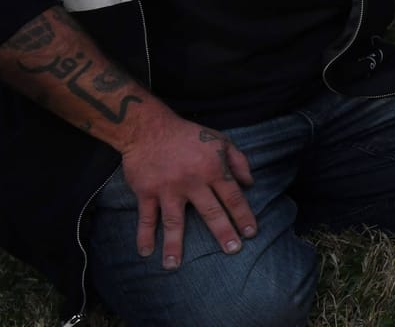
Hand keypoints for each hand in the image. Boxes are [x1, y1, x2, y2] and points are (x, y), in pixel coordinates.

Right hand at [118, 113, 256, 270]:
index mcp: (213, 169)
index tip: (250, 233)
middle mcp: (192, 182)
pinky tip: (145, 252)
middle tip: (232, 251)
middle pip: (211, 212)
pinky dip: (144, 235)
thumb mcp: (220, 140)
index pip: (232, 197)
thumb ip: (238, 161)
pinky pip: (146, 217)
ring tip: (174, 266)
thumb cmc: (188, 135)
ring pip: (174, 221)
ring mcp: (168, 189)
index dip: (243, 215)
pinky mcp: (147, 192)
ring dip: (174, 245)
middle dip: (223, 233)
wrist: (149, 129)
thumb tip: (250, 183)